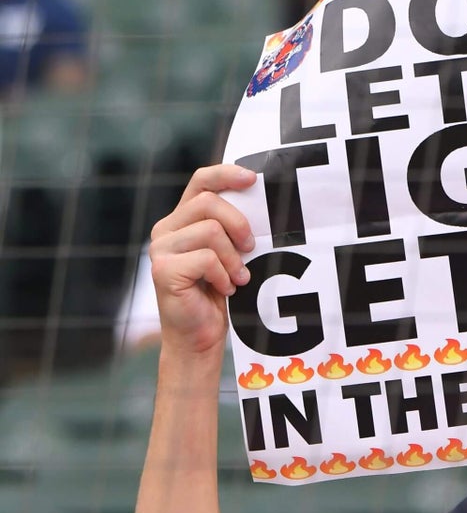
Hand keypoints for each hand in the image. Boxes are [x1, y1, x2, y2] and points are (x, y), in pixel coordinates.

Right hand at [149, 166, 257, 354]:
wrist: (199, 338)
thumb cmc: (219, 296)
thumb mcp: (230, 256)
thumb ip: (232, 231)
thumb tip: (259, 207)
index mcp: (182, 220)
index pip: (200, 182)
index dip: (225, 174)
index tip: (253, 179)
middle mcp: (166, 229)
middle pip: (208, 203)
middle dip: (239, 225)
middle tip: (251, 250)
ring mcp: (160, 249)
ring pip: (210, 231)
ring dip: (233, 259)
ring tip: (237, 279)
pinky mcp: (163, 270)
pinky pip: (206, 258)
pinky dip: (223, 276)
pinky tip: (224, 290)